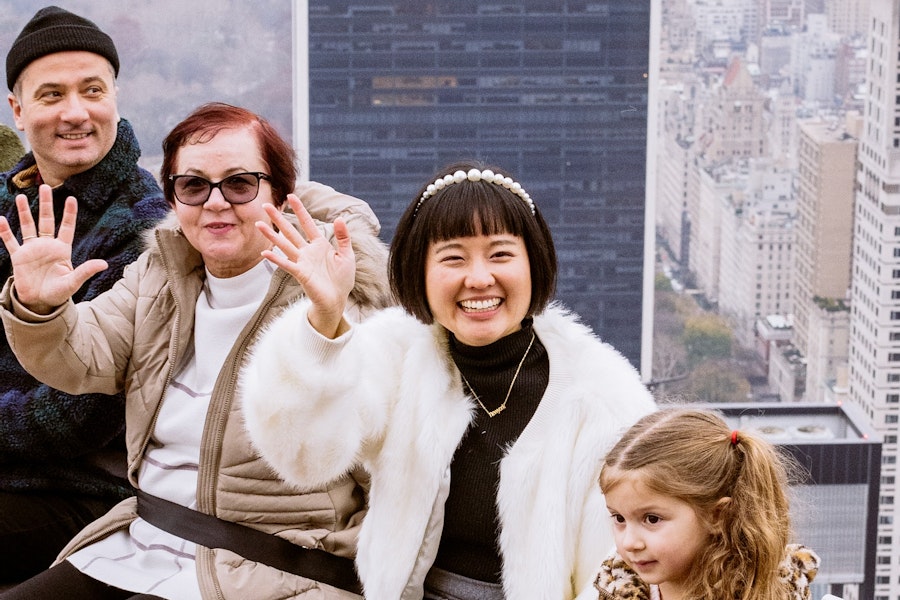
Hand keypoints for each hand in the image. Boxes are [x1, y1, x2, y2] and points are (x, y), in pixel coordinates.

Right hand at [0, 185, 107, 313]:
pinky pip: (10, 241)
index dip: (69, 214)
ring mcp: (32, 249)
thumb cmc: (59, 293)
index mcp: (62, 249)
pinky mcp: (19, 257)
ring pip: (28, 226)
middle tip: (44, 187)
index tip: (71, 198)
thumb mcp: (73, 282)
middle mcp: (47, 245)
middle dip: (46, 204)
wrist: (40, 303)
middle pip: (46, 220)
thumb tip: (104, 264)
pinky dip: (5, 231)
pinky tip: (1, 219)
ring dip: (25, 212)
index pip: (67, 227)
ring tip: (22, 196)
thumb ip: (86, 271)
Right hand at [257, 193, 355, 337]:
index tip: (291, 196)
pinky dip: (276, 258)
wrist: (338, 300)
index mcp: (319, 245)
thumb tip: (340, 218)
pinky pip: (286, 264)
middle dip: (278, 218)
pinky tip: (265, 252)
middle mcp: (307, 251)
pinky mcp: (300, 274)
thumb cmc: (342, 279)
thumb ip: (343, 237)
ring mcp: (302, 262)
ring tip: (258, 225)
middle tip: (265, 205)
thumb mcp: (347, 255)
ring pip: (284, 245)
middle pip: (290, 231)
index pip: (308, 223)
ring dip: (271, 235)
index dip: (300, 210)